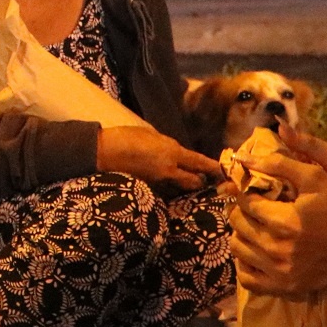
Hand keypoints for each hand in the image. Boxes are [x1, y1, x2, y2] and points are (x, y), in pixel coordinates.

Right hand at [98, 125, 220, 194]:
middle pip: (194, 182)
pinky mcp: (148, 191)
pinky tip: (167, 187)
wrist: (102, 153)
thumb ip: (168, 145)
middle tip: (204, 177)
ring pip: (181, 189)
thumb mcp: (151, 134)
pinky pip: (166, 192)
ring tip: (186, 183)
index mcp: (172, 152)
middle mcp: (169, 171)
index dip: (214, 167)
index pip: (200, 162)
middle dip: (201, 180)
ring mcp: (159, 184)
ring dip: (185, 187)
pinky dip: (169, 190)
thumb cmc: (125, 137)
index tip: (224, 171)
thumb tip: (176, 152)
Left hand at [228, 148, 326, 298]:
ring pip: (239, 251)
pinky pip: (249, 280)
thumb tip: (244, 159)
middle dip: (239, 211)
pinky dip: (245, 265)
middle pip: (239, 226)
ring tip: (252, 227)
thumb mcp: (316, 178)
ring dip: (240, 235)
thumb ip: (279, 165)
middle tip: (249, 207)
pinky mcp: (287, 288)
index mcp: (284, 221)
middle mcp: (278, 250)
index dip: (244, 193)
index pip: (245, 203)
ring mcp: (281, 273)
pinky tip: (254, 253)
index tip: (249, 190)